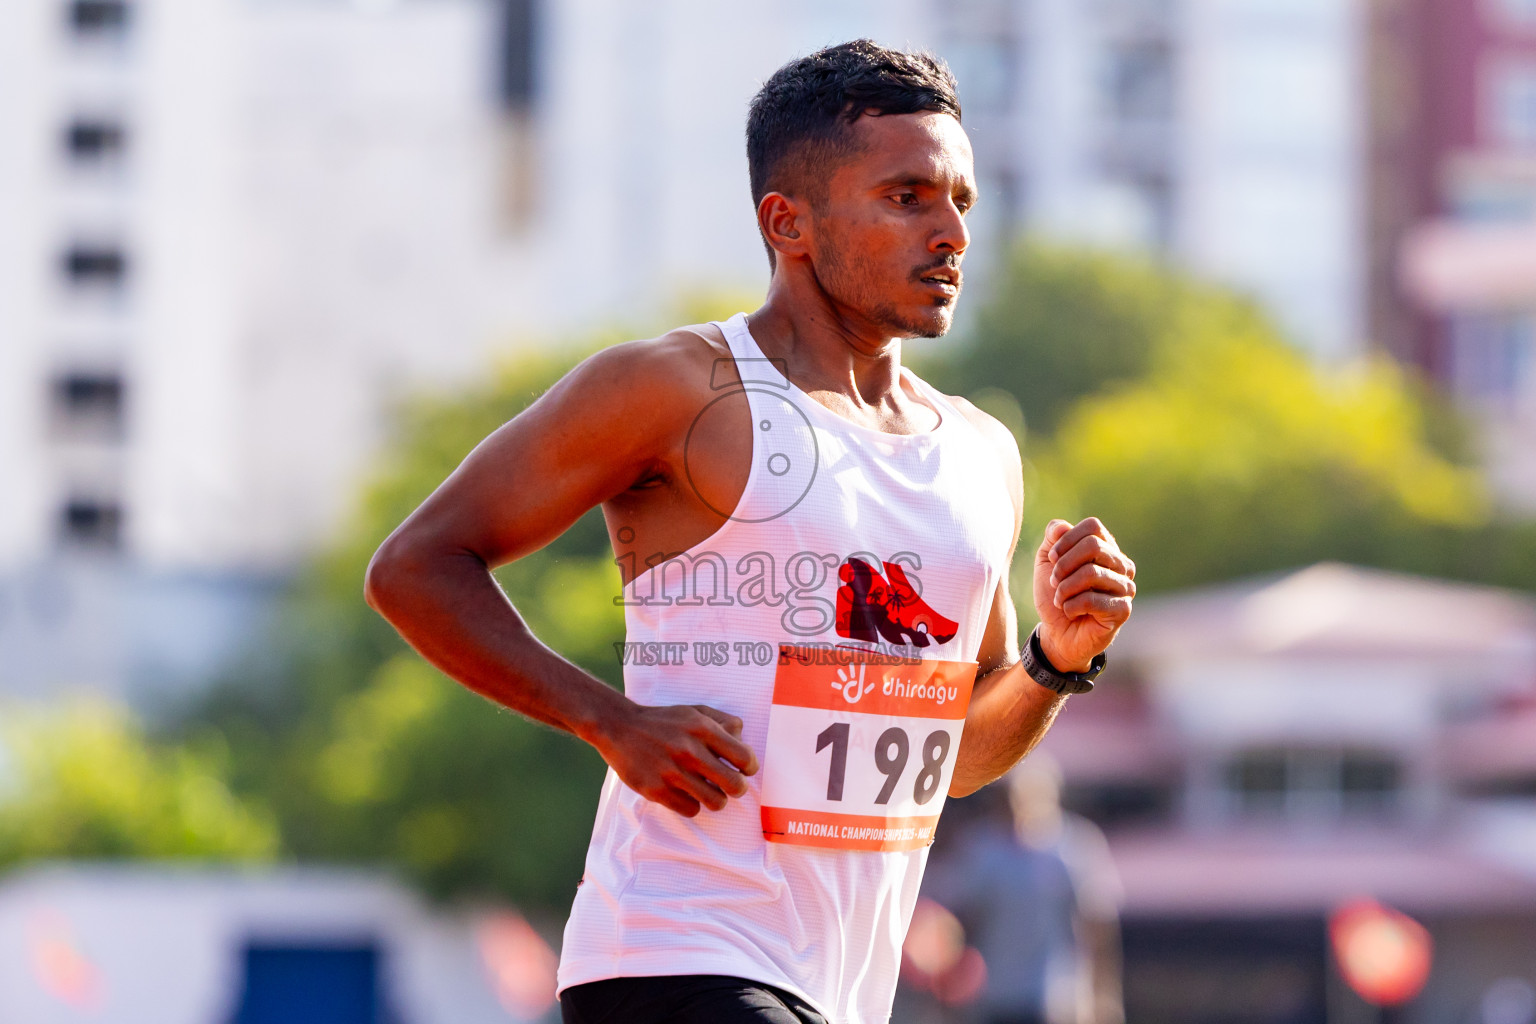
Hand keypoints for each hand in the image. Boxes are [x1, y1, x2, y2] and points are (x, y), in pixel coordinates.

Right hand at [595, 702, 759, 816]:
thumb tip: (742, 738)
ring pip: (715, 802)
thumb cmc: (662, 721)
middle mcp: (689, 751)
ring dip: (715, 799)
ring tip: (707, 791)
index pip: (744, 757)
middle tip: (729, 785)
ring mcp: (672, 772)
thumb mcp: (693, 711)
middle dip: (736, 788)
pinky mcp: (657, 790)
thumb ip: (722, 721)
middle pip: (734, 785)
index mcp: (702, 729)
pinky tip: (685, 793)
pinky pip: (691, 810)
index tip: (743, 769)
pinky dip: (691, 804)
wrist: (619, 727)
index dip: (749, 767)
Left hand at [1032, 517, 1134, 672]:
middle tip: (1053, 582)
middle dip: (1064, 565)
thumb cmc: (1055, 594)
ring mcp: (1126, 587)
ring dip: (1065, 588)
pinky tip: (1070, 612)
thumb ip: (1053, 538)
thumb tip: (1061, 527)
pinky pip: (1092, 600)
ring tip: (1059, 599)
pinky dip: (1071, 606)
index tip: (1052, 558)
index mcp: (1106, 548)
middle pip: (1093, 546)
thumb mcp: (1047, 562)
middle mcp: (1121, 565)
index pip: (1093, 527)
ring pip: (1091, 573)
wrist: (1057, 633)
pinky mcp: (1123, 610)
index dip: (1067, 539)